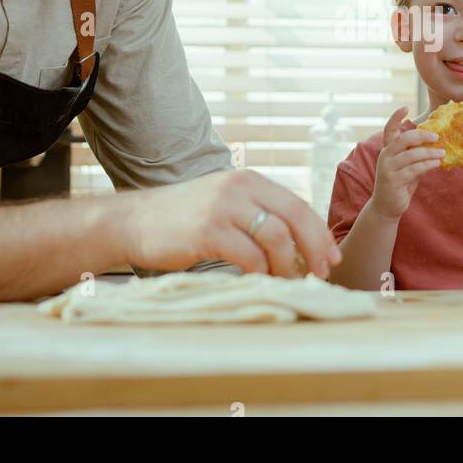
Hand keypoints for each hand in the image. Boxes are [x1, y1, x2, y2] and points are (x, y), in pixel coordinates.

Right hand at [122, 170, 340, 278]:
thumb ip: (256, 211)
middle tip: (320, 274)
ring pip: (276, 239)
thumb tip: (298, 241)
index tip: (331, 257)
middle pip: (296, 218)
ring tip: (286, 282)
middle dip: (314, 249)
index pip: (298, 205)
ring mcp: (223, 208)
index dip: (319, 233)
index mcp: (249, 180)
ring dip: (287, 267)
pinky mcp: (208, 231)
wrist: (132, 221)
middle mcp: (239, 188)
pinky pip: (250, 257)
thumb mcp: (224, 201)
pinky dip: (261, 274)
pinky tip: (258, 282)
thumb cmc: (181, 218)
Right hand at [368, 106, 444, 219]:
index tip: (405, 107)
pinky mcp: (393, 181)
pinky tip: (437, 162)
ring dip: (429, 152)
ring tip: (443, 152)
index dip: (395, 117)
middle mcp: (385, 156)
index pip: (389, 129)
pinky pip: (413, 169)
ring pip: (410, 155)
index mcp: (388, 150)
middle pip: (402, 139)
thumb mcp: (407, 166)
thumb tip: (435, 142)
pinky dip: (427, 164)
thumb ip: (415, 154)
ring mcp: (388, 169)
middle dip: (420, 135)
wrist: (387, 207)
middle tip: (436, 135)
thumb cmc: (400, 183)